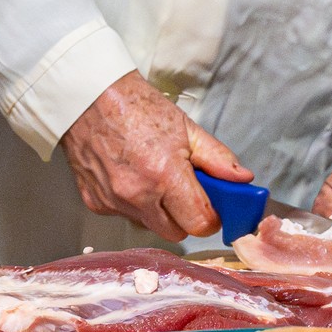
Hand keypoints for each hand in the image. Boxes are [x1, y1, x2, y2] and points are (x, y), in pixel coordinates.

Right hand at [63, 72, 252, 241]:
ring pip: (150, 225)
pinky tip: (132, 177)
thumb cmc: (136, 108)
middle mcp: (137, 194)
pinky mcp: (95, 203)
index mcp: (165, 175)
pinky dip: (134, 203)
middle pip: (176, 233)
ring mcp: (113, 201)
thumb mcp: (187, 128)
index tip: (212, 207)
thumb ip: (218, 158)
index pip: (199, 224)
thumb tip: (241, 179)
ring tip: (155, 177)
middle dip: (186, 217)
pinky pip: (125, 215)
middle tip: (186, 191)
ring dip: (159, 210)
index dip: (211, 217)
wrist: (89, 97)